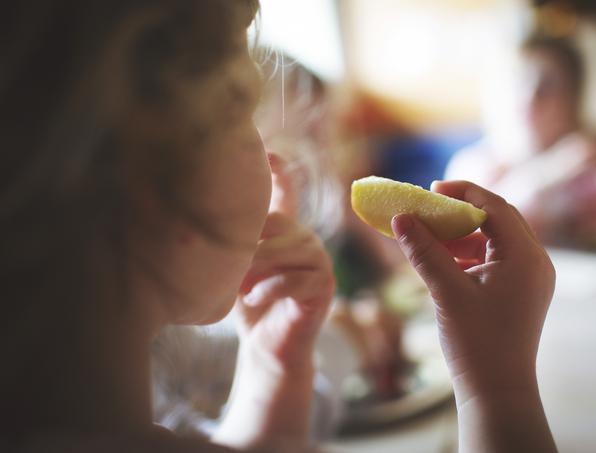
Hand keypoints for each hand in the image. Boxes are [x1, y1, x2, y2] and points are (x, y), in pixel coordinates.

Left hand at [215, 155, 333, 450]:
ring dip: (258, 268)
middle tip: (229, 269)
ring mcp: (320, 261)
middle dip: (249, 245)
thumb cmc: (248, 302)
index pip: (286, 191)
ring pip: (288, 250)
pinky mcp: (324, 286)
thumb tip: (198, 216)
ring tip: (239, 287)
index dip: (280, 171)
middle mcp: (305, 238)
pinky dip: (269, 289)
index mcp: (284, 230)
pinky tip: (253, 299)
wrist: (267, 344)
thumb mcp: (235, 267)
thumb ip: (231, 241)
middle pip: (276, 223)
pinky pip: (295, 279)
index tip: (269, 152)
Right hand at [392, 181, 556, 452]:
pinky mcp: (522, 292)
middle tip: (431, 205)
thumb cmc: (476, 343)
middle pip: (499, 219)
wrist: (498, 392)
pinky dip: (471, 253)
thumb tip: (401, 217)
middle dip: (463, 210)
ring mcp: (532, 278)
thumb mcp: (446, 292)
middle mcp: (536, 262)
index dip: (463, 192)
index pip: (495, 207)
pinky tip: (444, 257)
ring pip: (497, 240)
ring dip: (465, 233)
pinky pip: (497, 259)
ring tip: (432, 232)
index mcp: (526, 257)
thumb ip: (424, 251)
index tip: (431, 187)